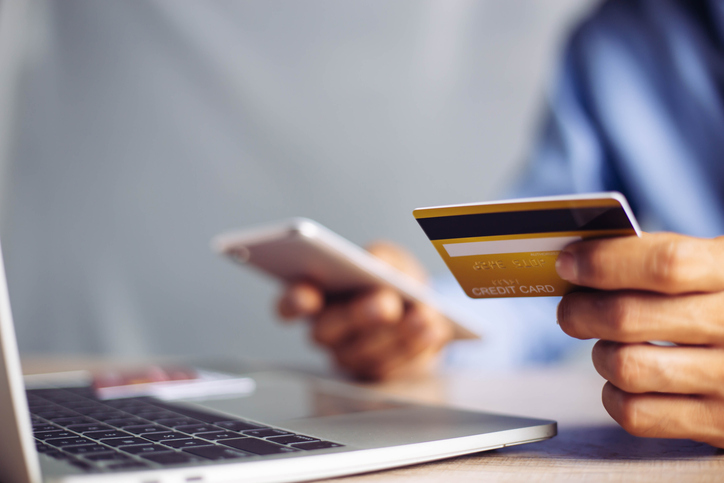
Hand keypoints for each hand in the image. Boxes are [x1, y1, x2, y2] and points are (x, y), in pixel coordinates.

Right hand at [277, 242, 452, 380]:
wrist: (420, 307)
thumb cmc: (392, 277)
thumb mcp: (388, 258)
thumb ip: (379, 256)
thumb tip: (374, 261)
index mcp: (316, 294)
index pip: (291, 304)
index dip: (294, 303)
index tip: (308, 298)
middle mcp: (326, 329)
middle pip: (329, 331)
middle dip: (358, 317)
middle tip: (385, 305)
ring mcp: (350, 355)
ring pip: (364, 352)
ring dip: (396, 333)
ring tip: (421, 315)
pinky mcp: (378, 372)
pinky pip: (392, 366)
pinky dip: (416, 344)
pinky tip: (431, 326)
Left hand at [556, 232, 723, 447]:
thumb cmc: (722, 305)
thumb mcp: (711, 268)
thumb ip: (656, 259)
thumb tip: (579, 261)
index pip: (664, 264)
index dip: (603, 262)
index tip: (568, 263)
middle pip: (627, 317)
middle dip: (580, 311)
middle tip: (570, 309)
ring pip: (625, 366)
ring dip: (601, 354)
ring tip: (607, 345)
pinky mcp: (716, 423)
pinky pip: (634, 413)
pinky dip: (614, 395)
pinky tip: (624, 382)